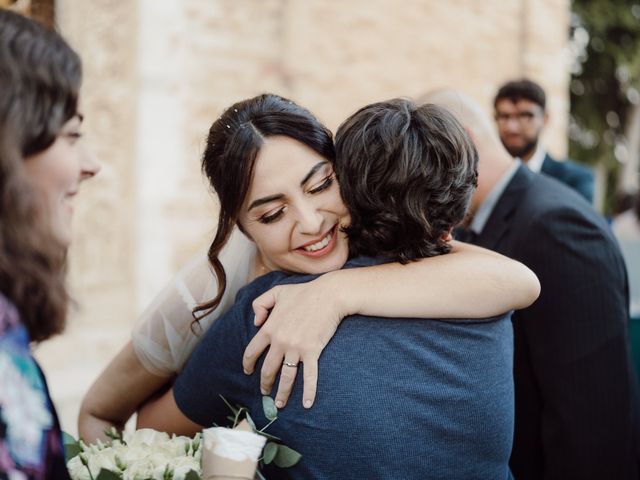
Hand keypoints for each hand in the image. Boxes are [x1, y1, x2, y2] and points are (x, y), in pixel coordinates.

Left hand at [242, 276, 344, 408]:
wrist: (328, 295)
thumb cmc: (304, 292)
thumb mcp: (277, 292)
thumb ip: (260, 304)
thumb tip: (256, 322)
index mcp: (269, 328)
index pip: (252, 351)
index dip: (248, 364)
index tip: (248, 372)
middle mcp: (280, 341)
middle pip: (268, 369)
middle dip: (265, 383)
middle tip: (265, 392)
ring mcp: (296, 348)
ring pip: (286, 377)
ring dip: (282, 393)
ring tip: (280, 404)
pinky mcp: (312, 352)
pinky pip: (309, 376)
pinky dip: (308, 392)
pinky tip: (306, 404)